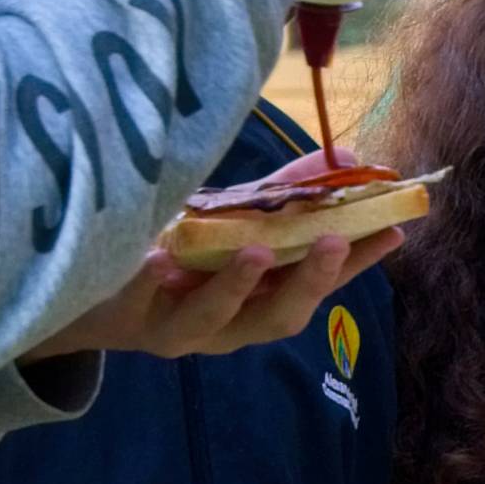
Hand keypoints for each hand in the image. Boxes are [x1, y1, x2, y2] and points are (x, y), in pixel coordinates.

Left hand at [44, 213, 391, 360]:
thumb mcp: (233, 222)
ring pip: (212, 319)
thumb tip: (346, 157)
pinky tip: (158, 255)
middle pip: (276, 317)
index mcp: (260, 302)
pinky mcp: (126, 314)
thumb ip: (285, 194)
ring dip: (236, 286)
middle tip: (331, 245)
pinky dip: (147, 278)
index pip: (321, 285)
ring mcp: (175, 325)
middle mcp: (227, 324)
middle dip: (306, 283)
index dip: (359, 263)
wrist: (90, 296)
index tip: (394, 231)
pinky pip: (136, 299)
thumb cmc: (177, 254)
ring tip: (254, 251)